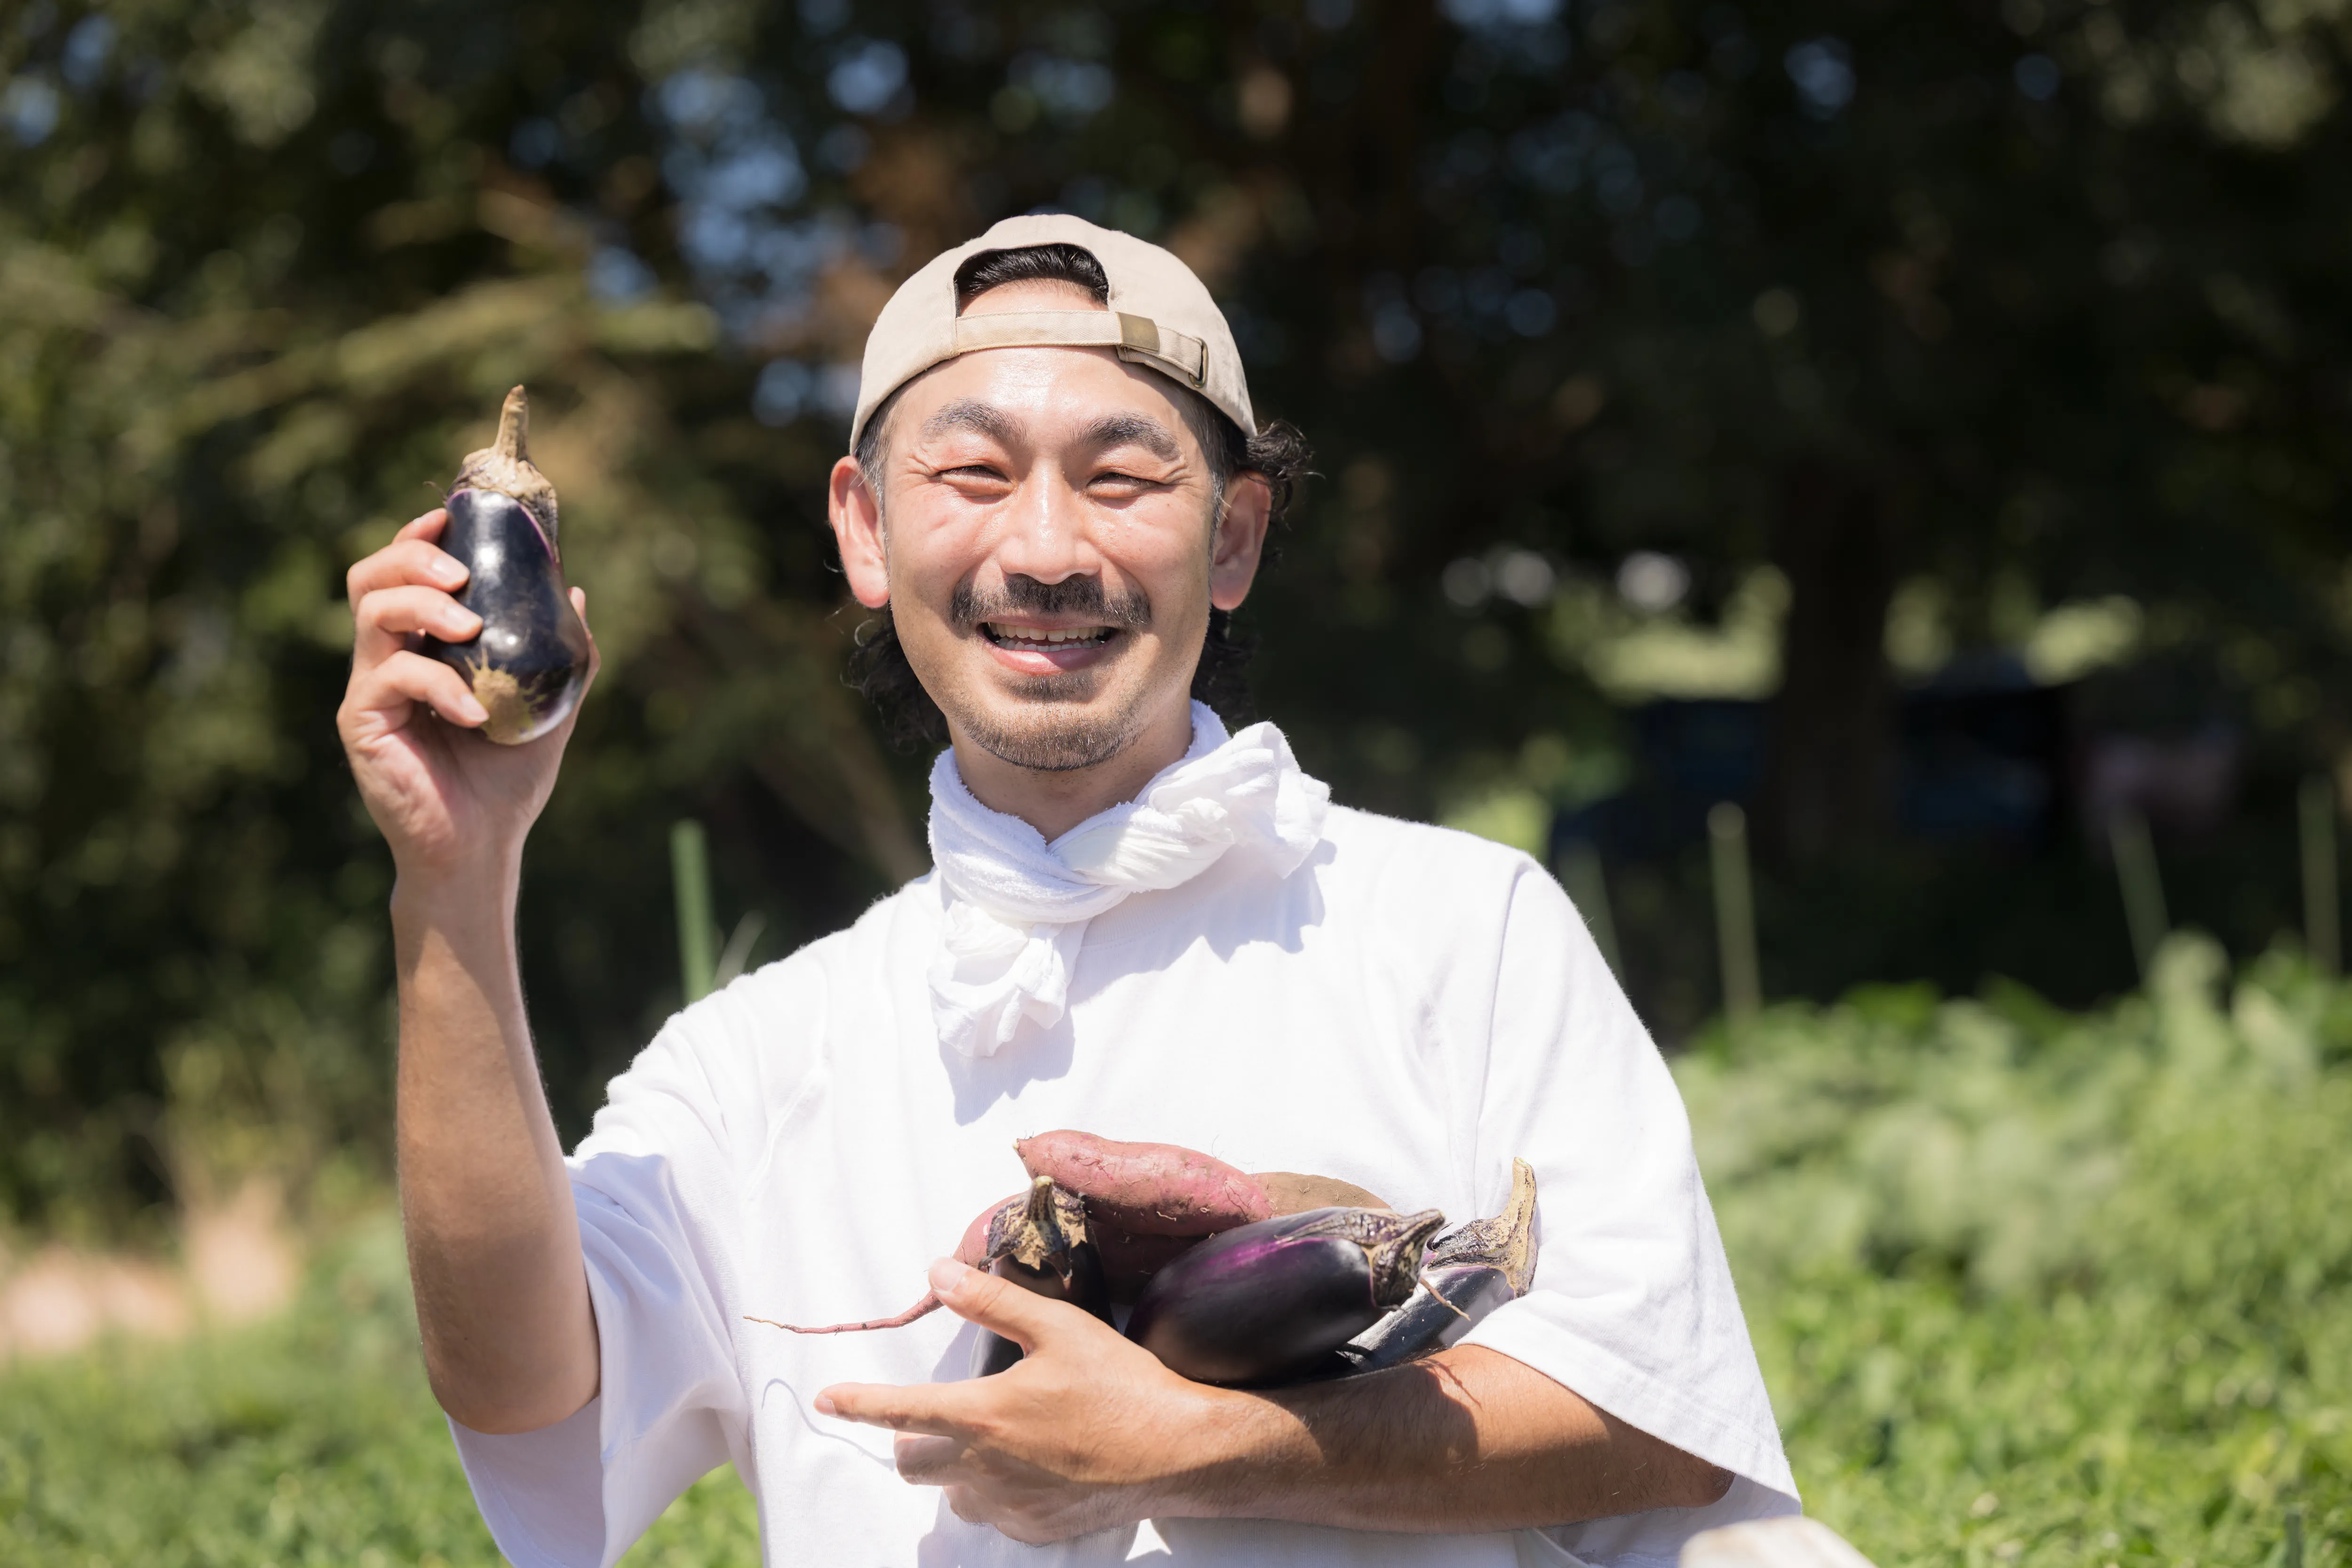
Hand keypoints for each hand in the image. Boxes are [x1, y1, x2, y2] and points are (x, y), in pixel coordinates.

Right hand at [337, 508, 599, 879]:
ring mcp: (370, 690)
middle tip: (459, 573)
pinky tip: (475, 713)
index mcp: (423, 647)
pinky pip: (392, 677)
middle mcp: (387, 660)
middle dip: (411, 558)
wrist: (484, 844)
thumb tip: (573, 594)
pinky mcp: (362, 722)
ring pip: (372, 615)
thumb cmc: (506, 780)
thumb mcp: (548, 706)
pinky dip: (439, 684)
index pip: (401, 575)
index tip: (448, 520)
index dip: (417, 540)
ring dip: (424, 606)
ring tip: (471, 626)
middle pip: (370, 579)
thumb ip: (560, 654)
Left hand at [816, 1259, 1252, 1544]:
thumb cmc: (1121, 1384)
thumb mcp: (1058, 1327)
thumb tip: (938, 1273)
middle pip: (912, 1462)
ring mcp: (1009, 1506)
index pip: (899, 1410)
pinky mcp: (1035, 1529)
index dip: (857, 1403)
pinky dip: (996, 1491)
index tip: (828, 1399)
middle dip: (910, 1438)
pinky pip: (994, 1514)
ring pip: (951, 1494)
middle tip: (938, 1412)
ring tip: (992, 1438)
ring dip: (954, 1468)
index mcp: (982, 1416)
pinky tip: (1032, 1465)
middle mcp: (984, 1470)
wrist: (1178, 1452)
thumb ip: (991, 1301)